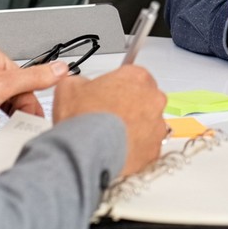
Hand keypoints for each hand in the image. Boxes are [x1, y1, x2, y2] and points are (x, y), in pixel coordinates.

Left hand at [0, 40, 69, 123]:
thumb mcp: (2, 87)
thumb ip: (33, 78)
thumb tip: (59, 69)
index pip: (21, 75)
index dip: (29, 97)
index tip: (33, 115)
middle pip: (9, 85)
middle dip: (14, 104)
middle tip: (18, 121)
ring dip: (1, 109)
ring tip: (1, 121)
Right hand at [54, 65, 169, 177]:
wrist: (86, 151)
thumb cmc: (83, 119)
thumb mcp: (70, 87)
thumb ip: (80, 81)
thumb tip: (79, 85)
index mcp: (137, 77)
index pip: (132, 77)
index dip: (118, 88)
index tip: (109, 96)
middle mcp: (153, 98)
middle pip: (144, 99)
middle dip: (130, 107)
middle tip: (109, 117)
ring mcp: (157, 124)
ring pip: (148, 124)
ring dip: (134, 129)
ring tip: (111, 137)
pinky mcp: (155, 149)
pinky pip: (147, 147)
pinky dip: (135, 149)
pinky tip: (118, 151)